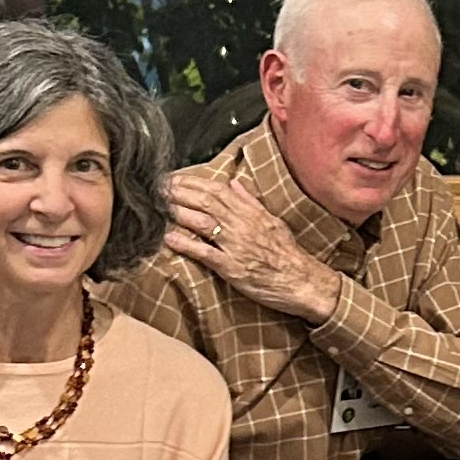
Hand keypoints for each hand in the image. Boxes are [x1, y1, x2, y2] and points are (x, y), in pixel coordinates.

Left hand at [161, 170, 338, 319]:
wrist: (302, 280)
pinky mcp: (233, 268)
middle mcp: (242, 225)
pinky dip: (187, 245)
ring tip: (160, 207)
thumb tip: (234, 183)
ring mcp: (237, 246)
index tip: (174, 178)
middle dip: (179, 193)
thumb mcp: (272, 220)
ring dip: (179, 213)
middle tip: (158, 188)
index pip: (217, 190)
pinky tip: (169, 238)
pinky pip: (206, 253)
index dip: (193, 182)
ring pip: (203, 223)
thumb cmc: (287, 253)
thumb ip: (250, 202)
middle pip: (206, 202)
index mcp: (250, 213)